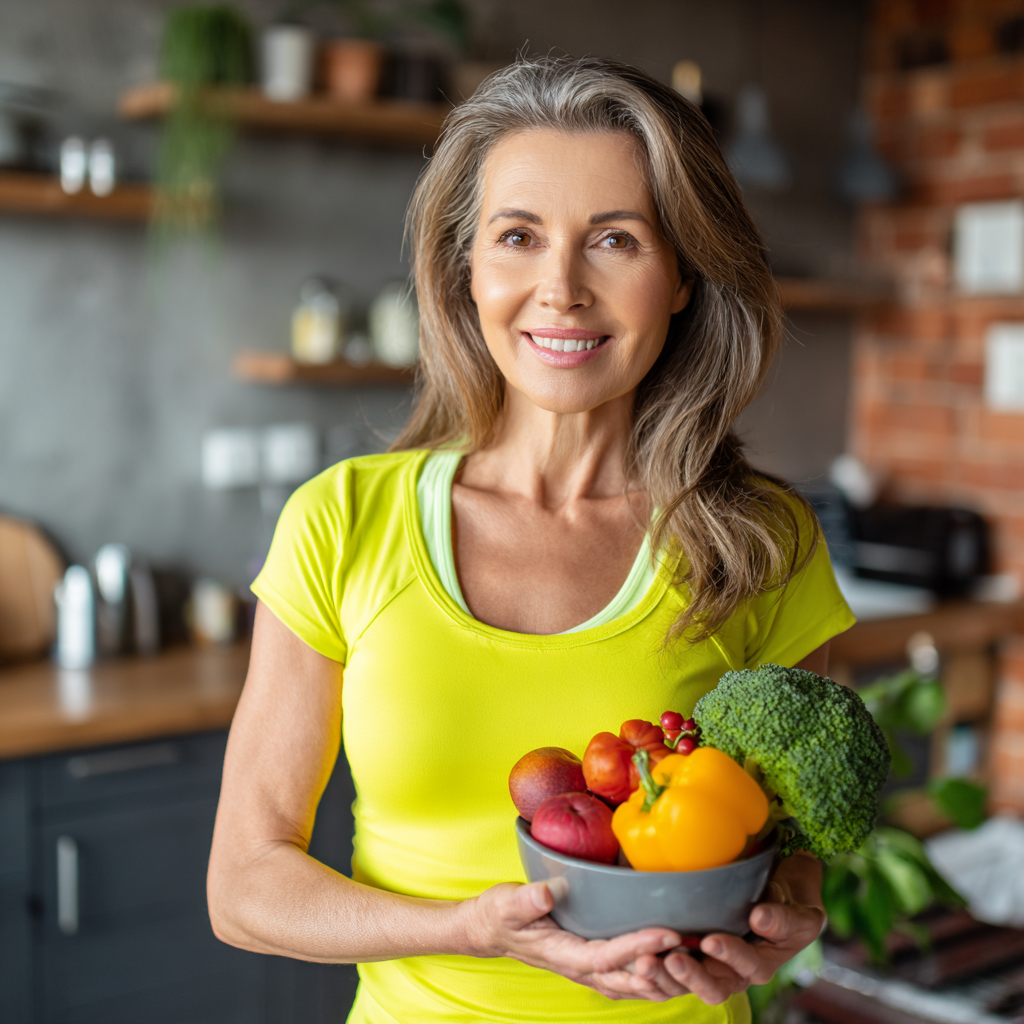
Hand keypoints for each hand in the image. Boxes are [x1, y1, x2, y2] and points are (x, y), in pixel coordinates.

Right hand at [461, 879, 686, 1000]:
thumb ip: (525, 901)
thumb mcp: (505, 903)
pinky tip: (677, 962)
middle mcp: (582, 969)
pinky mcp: (596, 962)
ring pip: (634, 984)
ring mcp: (590, 970)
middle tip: (697, 949)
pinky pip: (631, 977)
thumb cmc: (500, 915)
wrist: (493, 930)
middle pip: (629, 978)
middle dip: (664, 967)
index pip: (606, 956)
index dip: (637, 947)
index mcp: (563, 955)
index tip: (667, 933)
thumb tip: (546, 893)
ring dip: (666, 976)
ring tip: (698, 958)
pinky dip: (656, 975)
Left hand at [657, 854, 826, 1004]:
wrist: (776, 896)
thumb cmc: (789, 904)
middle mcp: (734, 972)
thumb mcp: (800, 913)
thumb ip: (785, 919)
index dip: (730, 956)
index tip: (712, 940)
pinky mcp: (690, 956)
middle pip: (712, 985)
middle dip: (691, 976)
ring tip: (645, 962)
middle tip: (672, 959)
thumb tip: (760, 918)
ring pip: (687, 983)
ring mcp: (710, 966)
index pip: (747, 967)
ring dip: (665, 976)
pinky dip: (655, 966)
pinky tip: (636, 954)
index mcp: (762, 964)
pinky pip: (671, 968)